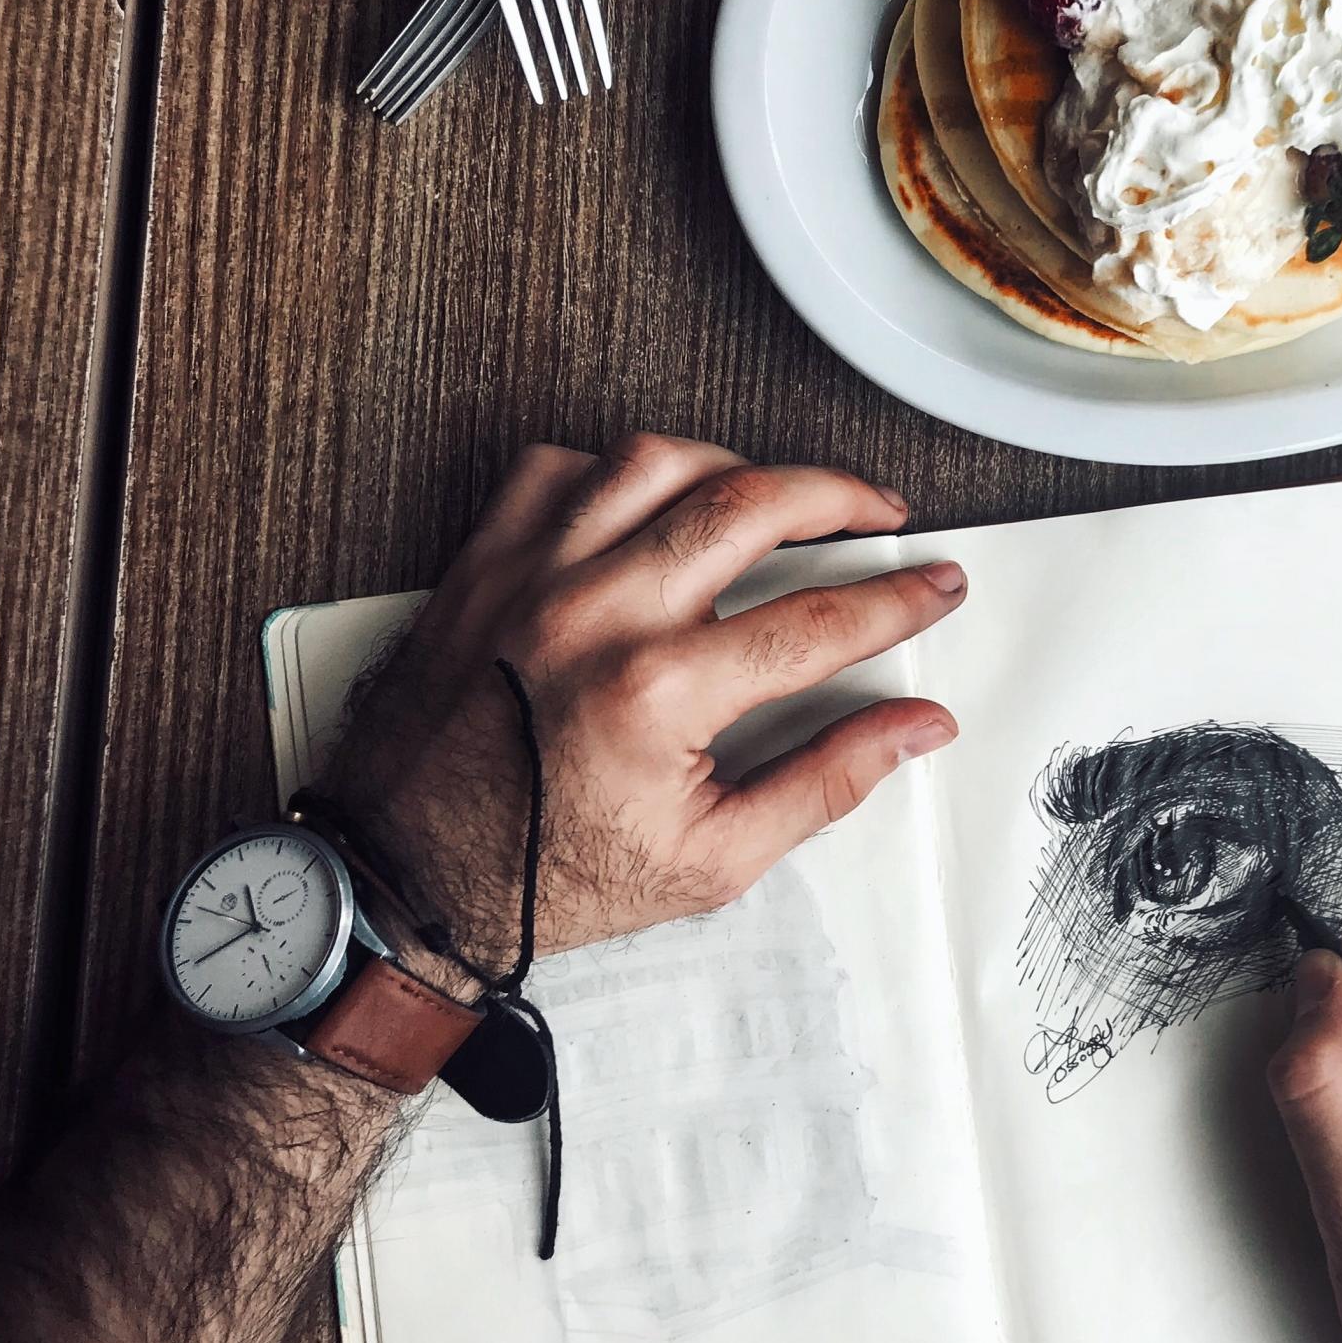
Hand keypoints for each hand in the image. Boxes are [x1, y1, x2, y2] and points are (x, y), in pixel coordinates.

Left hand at [324, 435, 965, 974]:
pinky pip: (560, 469)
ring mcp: (531, 575)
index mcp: (658, 693)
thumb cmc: (547, 876)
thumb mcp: (714, 859)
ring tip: (780, 494)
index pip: (817, 620)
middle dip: (840, 497)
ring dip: (738, 467)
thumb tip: (917, 726)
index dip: (898, 598)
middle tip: (882, 514)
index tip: (937, 586)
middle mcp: (594, 613)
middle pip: (752, 504)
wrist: (405, 880)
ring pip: (659, 462)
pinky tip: (656, 502)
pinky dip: (619, 470)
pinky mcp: (482, 562)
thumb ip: (828, 782)